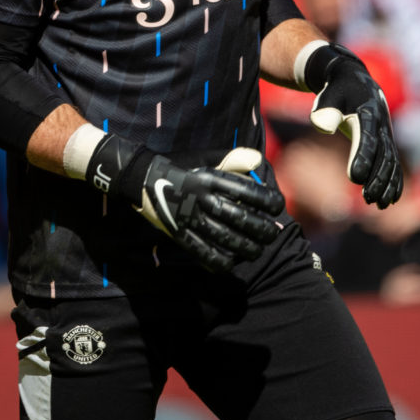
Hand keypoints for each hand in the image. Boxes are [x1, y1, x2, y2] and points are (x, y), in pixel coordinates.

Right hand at [131, 147, 286, 273]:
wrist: (142, 177)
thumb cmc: (180, 165)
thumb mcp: (205, 156)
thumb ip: (233, 158)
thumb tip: (258, 160)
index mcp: (209, 177)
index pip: (248, 192)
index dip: (268, 201)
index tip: (277, 206)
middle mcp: (201, 198)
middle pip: (240, 218)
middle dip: (263, 229)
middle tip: (271, 234)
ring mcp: (189, 217)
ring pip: (226, 239)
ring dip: (247, 248)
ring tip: (257, 250)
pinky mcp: (179, 233)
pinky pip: (203, 253)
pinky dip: (221, 261)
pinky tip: (232, 262)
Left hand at [307, 45, 402, 208]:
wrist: (355, 80)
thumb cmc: (336, 90)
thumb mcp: (327, 95)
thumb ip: (325, 109)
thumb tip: (324, 127)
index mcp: (367, 112)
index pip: (367, 139)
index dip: (362, 158)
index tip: (355, 179)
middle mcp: (381, 124)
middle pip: (383, 154)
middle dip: (377, 178)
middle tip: (367, 199)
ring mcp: (387, 133)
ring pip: (392, 161)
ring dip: (387, 184)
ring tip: (379, 204)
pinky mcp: (387, 140)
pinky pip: (394, 162)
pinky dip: (395, 181)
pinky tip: (391, 199)